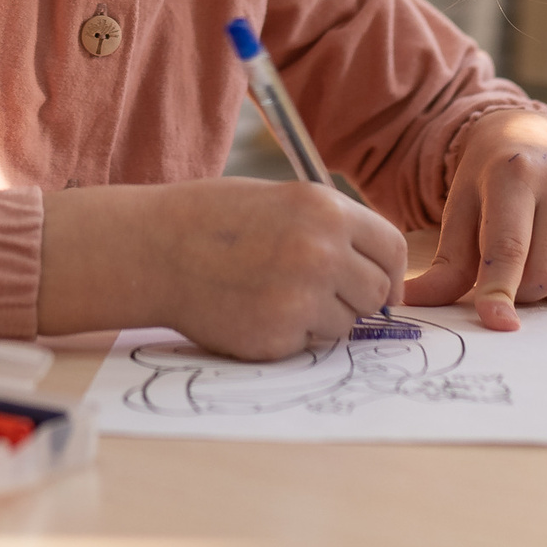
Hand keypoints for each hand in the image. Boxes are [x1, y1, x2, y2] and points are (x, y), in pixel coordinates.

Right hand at [39, 177, 405, 361]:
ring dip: (323, 319)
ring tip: (275, 295)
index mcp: (325, 209)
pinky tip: (254, 311)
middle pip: (377, 293)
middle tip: (322, 295)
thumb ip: (331, 229)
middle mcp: (322, 252)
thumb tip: (376, 268)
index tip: (380, 286)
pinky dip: (290, 337)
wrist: (153, 249)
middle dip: (358, 299)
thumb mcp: (282, 200)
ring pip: (346, 325)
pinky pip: (309, 346)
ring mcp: (301, 297)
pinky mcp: (278, 336)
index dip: (389, 271)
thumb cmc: (213, 220)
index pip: (392, 249)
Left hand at [402, 108, 546, 330]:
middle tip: (509, 277)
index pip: (509, 250)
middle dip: (523, 293)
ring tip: (535, 261)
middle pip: (546, 274)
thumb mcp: (461, 208)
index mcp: (515, 173)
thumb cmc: (492, 180)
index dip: (499, 293)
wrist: (539, 135)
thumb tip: (412, 302)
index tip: (496, 323)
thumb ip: (445, 263)